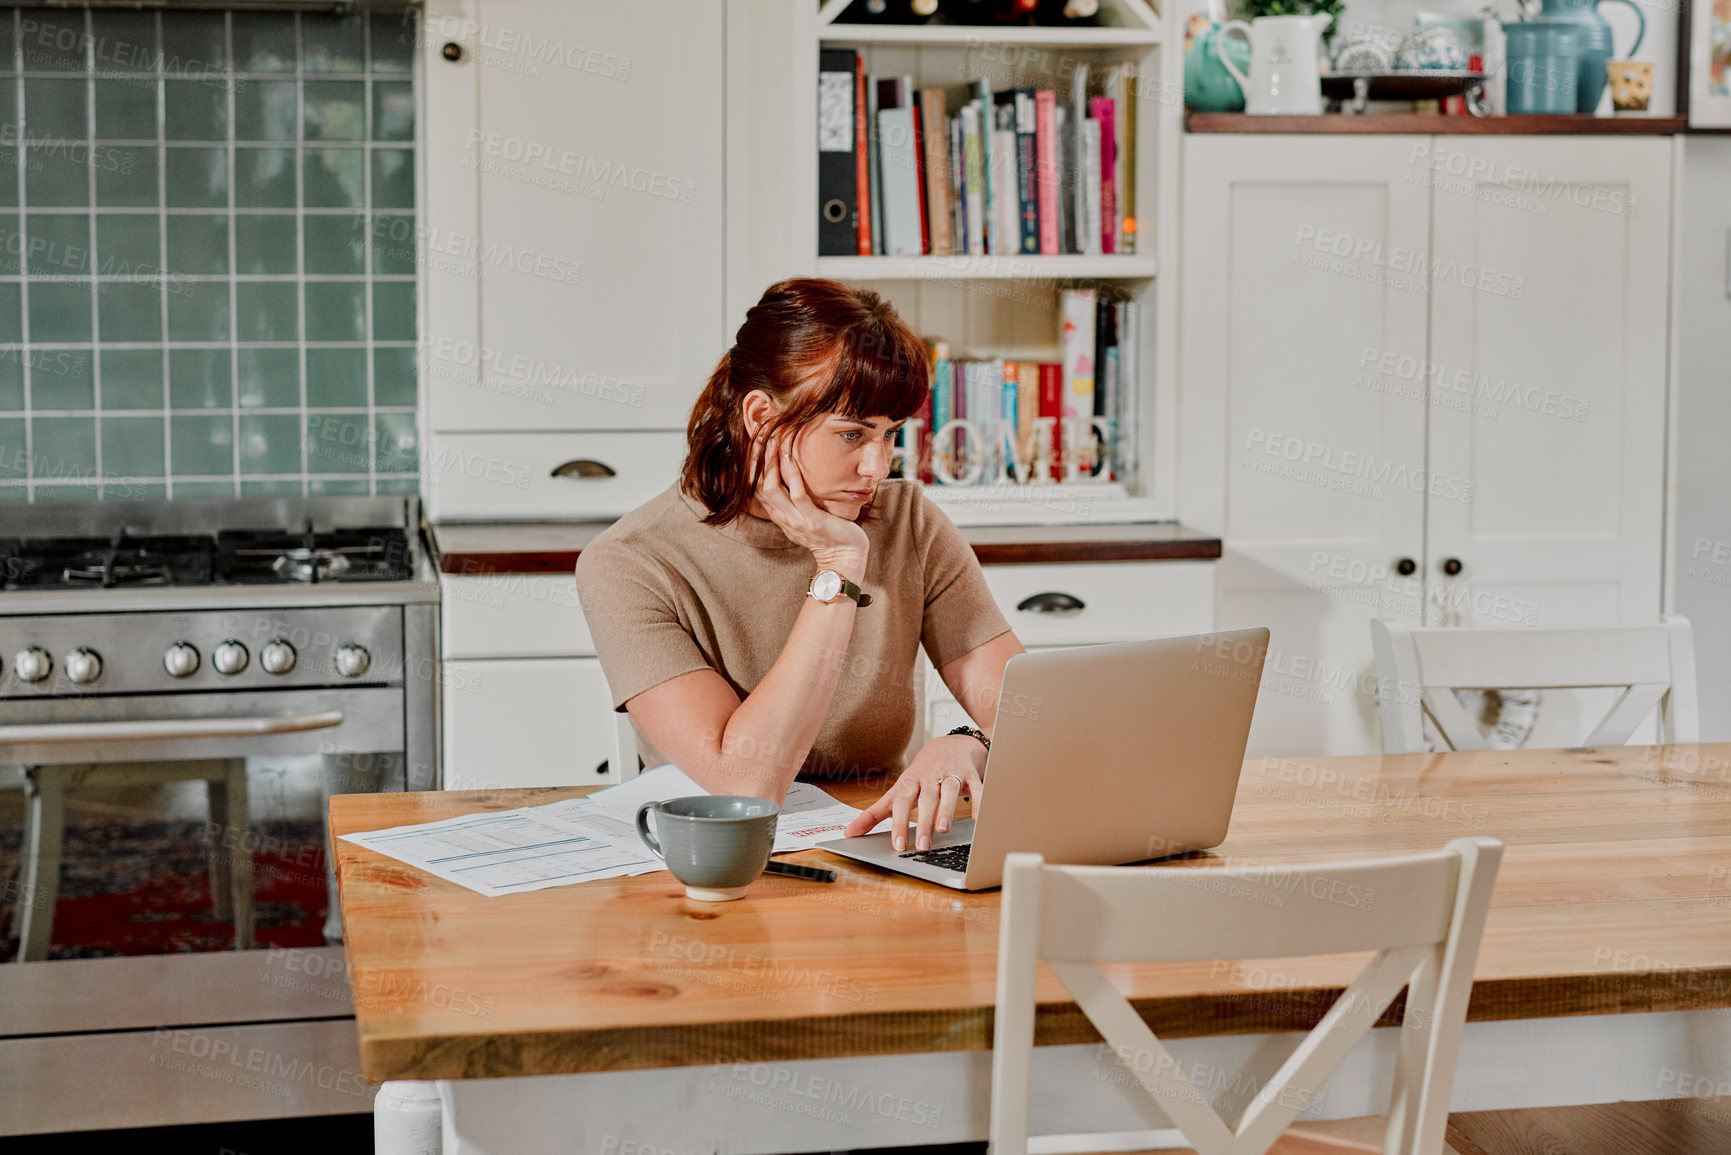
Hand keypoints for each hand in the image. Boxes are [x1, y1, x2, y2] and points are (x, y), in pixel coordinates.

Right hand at [751, 427, 868, 572]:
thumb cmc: (830, 534)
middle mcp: (783, 518)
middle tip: (759, 435)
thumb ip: (795, 503)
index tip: (755, 443)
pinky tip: (790, 458)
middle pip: (759, 485)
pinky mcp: (813, 521)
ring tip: (772, 441)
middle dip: (758, 460)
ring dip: (771, 463)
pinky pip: (798, 496)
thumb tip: (793, 481)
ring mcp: (797, 520)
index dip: (753, 466)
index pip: (757, 488)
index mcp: (780, 516)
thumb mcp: (806, 518)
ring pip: (773, 488)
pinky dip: (792, 476)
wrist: (845, 558)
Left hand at [841, 735, 984, 851]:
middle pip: (925, 799)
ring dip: (946, 810)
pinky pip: (977, 787)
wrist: (953, 743)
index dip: (898, 822)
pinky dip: (979, 802)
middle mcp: (930, 777)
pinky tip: (978, 818)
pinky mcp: (970, 774)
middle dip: (922, 822)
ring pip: (948, 791)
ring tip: (942, 830)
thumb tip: (850, 832)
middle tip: (920, 846)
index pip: (901, 802)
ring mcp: (951, 774)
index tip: (898, 843)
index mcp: (910, 782)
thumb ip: (875, 813)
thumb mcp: (899, 790)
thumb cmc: (923, 772)